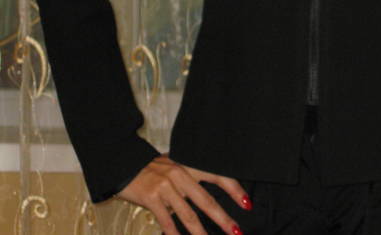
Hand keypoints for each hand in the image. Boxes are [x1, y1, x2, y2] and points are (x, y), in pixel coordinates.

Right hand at [115, 152, 249, 234]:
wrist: (123, 162)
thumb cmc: (152, 167)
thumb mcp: (174, 165)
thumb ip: (191, 177)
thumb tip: (210, 193)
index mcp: (189, 165)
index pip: (218, 176)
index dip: (234, 190)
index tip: (247, 204)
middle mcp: (180, 175)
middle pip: (207, 200)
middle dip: (223, 218)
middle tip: (236, 231)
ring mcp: (166, 187)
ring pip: (188, 214)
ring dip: (201, 232)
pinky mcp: (151, 198)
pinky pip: (166, 221)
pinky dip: (174, 234)